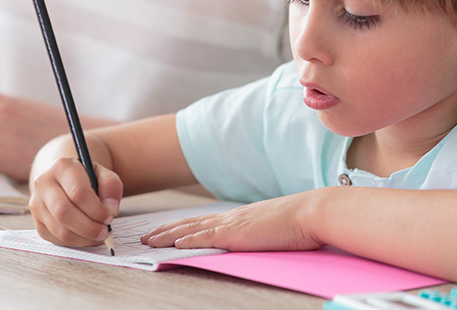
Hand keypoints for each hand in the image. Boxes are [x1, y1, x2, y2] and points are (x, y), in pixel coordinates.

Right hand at [29, 157, 122, 246]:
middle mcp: (44, 183)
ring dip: (83, 238)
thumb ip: (111, 185)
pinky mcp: (37, 222)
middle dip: (89, 227)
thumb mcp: (102, 174)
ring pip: (59, 229)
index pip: (78, 192)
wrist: (63, 180)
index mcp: (62, 166)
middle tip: (104, 231)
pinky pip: (56, 238)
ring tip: (98, 236)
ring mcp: (37, 203)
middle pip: (64, 212)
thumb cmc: (85, 178)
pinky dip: (75, 242)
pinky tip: (86, 237)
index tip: (108, 216)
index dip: (96, 209)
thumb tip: (110, 208)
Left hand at [140, 190, 324, 251]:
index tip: (163, 231)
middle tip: (144, 237)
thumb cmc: (299, 223)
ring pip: (190, 229)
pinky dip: (186, 240)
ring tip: (148, 241)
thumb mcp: (271, 228)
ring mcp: (231, 224)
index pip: (201, 222)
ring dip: (166, 235)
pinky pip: (205, 237)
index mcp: (237, 217)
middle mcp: (229, 218)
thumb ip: (257, 233)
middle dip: (164, 231)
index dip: (180, 227)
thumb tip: (252, 240)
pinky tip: (172, 244)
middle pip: (188, 224)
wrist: (312, 212)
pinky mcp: (236, 233)